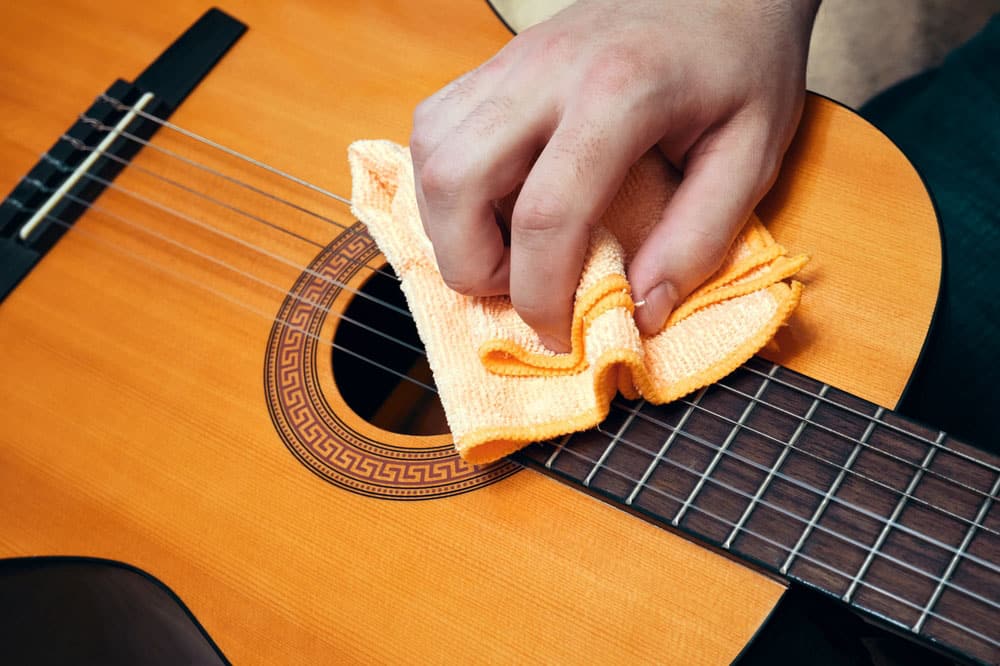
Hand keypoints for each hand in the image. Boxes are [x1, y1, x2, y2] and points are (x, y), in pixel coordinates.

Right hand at [410, 0, 818, 349]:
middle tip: (518, 285)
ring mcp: (512, 61)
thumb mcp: (752, 154)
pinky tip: (494, 201)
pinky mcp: (497, 63)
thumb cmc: (741, 63)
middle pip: (454, 177)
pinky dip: (447, 183)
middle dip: (469, 261)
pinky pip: (435, 127)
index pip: (547, 212)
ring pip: (429, 151)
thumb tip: (642, 312)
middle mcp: (546, 71)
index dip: (540, 294)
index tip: (559, 334)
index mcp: (619, 94)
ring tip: (505, 247)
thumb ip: (699, 238)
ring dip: (449, 223)